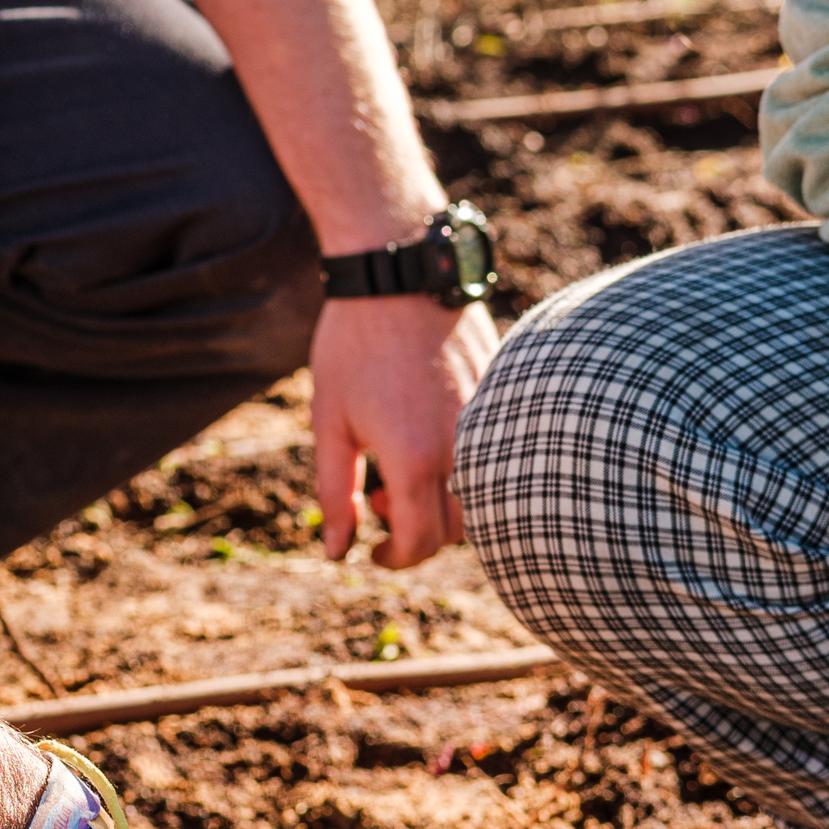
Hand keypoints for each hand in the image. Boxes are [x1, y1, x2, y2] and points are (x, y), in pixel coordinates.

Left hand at [308, 292, 494, 565]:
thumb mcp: (329, 421)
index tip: (372, 550)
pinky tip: (426, 429)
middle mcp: (462, 445)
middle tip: (376, 496)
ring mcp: (487, 419)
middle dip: (416, 529)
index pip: (421, 543)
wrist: (397, 270)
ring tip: (401, 462)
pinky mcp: (499, 393)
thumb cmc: (352, 343)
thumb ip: (334, 492)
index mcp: (415, 457)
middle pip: (456, 529)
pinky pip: (493, 450)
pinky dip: (463, 462)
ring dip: (443, 499)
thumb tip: (335, 551)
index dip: (394, 559)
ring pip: (481, 494)